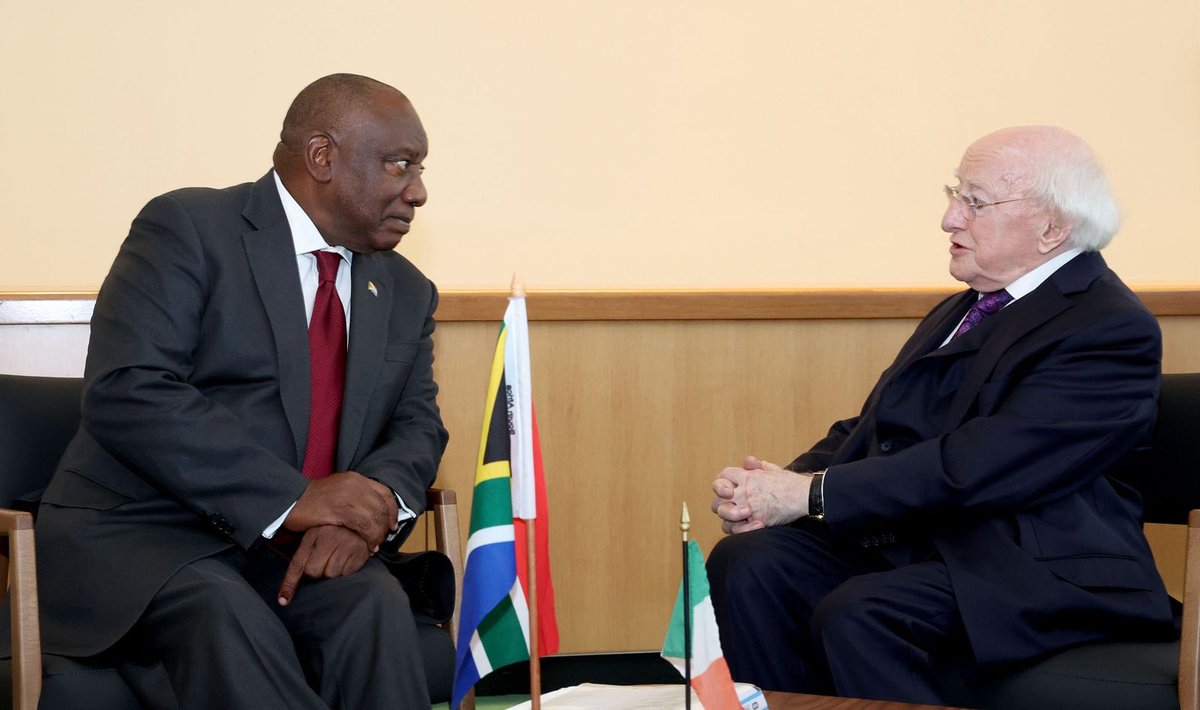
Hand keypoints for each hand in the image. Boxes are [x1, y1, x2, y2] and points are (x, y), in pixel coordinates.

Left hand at [277, 525, 371, 605]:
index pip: (297, 564)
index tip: (284, 600)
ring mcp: (344, 547)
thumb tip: (295, 579)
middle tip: (323, 565)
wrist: (360, 524)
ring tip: (337, 561)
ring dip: (331, 574)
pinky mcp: (357, 555)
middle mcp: (328, 541)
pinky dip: (344, 572)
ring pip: (330, 575)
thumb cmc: (333, 532)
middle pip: (313, 572)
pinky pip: (346, 575)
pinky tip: (347, 561)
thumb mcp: (315, 536)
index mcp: (313, 537)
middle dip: (316, 574)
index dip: (289, 584)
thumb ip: (304, 554)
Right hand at [284, 471, 398, 549]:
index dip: (392, 511)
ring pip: (375, 518)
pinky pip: (364, 526)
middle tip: (381, 541)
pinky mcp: (340, 509)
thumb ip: (356, 497)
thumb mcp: (339, 491)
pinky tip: (368, 547)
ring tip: (374, 546)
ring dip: (378, 535)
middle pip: (382, 507)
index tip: (393, 525)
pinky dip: (369, 538)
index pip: (385, 493)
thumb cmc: (312, 501)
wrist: (289, 500)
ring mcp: (348, 495)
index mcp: (356, 478)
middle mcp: (355, 484)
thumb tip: (374, 513)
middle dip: (385, 527)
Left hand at [711, 456, 810, 533]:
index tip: (727, 490)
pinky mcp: (756, 520)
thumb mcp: (773, 470)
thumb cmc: (792, 483)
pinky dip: (740, 530)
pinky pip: (737, 529)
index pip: (724, 475)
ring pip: (723, 514)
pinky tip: (750, 526)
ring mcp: (749, 505)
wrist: (804, 495)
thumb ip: (759, 467)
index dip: (722, 482)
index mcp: (748, 476)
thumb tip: (749, 462)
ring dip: (729, 518)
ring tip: (741, 519)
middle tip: (730, 507)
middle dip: (720, 503)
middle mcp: (745, 490)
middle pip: (718, 497)